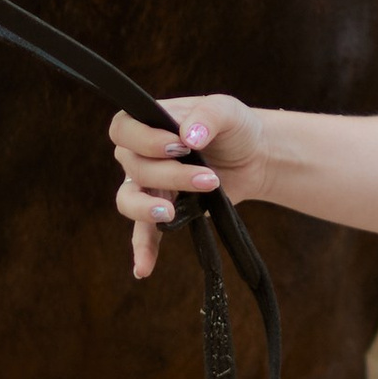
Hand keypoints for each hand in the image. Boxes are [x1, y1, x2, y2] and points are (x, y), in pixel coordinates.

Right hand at [109, 93, 267, 282]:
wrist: (255, 156)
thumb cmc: (234, 127)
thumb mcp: (227, 109)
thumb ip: (207, 115)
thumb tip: (189, 136)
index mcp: (148, 124)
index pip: (122, 128)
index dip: (144, 139)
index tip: (180, 145)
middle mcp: (140, 154)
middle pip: (134, 166)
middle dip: (170, 174)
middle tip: (209, 177)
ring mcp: (149, 185)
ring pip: (128, 199)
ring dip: (148, 208)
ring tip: (172, 213)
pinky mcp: (164, 211)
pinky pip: (144, 233)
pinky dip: (142, 250)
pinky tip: (143, 269)